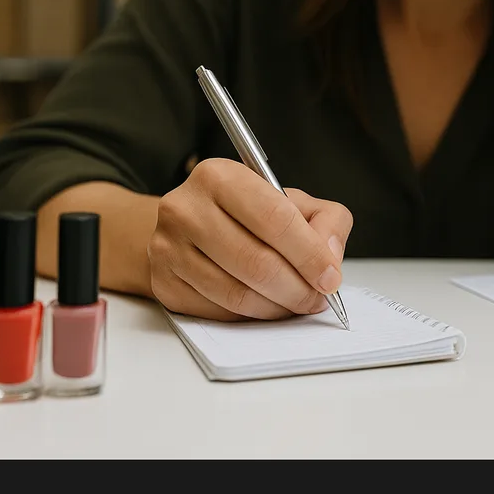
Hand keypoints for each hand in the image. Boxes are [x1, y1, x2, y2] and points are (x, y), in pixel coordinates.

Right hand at [148, 158, 352, 321]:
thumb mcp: (292, 201)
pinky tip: (266, 305)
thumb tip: (330, 258)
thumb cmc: (246, 213)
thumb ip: (325, 220)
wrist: (187, 225)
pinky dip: (252, 316)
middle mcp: (186, 209)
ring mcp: (169, 248)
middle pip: (257, 263)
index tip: (330, 278)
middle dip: (298, 289)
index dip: (310, 254)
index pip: (275, 219)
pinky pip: (219, 311)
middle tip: (317, 298)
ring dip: (278, 307)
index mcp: (220, 177)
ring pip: (238, 294)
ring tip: (296, 302)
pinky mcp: (164, 283)